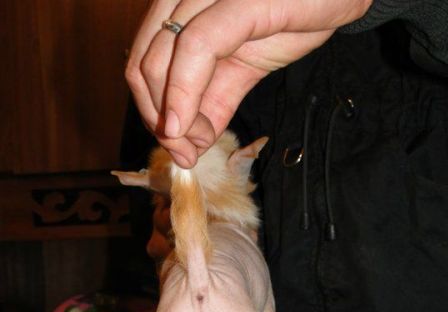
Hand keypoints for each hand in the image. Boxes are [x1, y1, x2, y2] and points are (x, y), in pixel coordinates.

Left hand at [126, 0, 371, 166]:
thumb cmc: (293, 18)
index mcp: (183, 10)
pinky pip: (197, 49)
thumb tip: (186, 146)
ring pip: (160, 59)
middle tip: (183, 150)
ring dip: (169, 115)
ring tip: (190, 145)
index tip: (175, 145)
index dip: (152, 110)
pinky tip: (185, 130)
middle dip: (158, 118)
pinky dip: (183, 94)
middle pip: (143, 65)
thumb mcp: (243, 71)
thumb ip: (212, 103)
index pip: (143, 63)